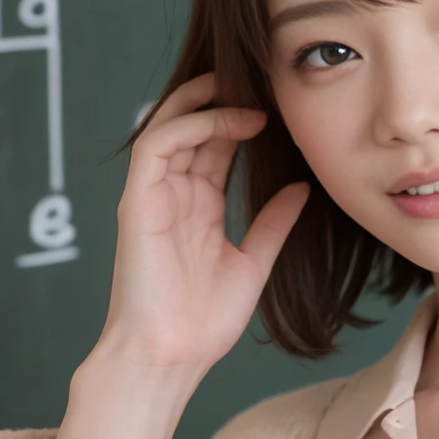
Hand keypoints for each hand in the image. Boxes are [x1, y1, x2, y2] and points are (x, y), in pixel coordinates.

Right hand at [47, 74, 308, 438]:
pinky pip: (156, 146)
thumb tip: (301, 186)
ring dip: (208, 103)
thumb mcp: (254, 262)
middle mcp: (174, 195)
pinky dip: (190, 124)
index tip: (283, 105)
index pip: (216, 145)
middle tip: (267, 81)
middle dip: (226, 98)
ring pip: (171, 125)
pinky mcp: (138, 202)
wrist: (172, 357)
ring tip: (252, 96)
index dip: (244, 119)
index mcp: (198, 207)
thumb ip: (274, 223)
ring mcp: (153, 196)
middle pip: (195, 127)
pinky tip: (230, 121)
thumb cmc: (205, 323)